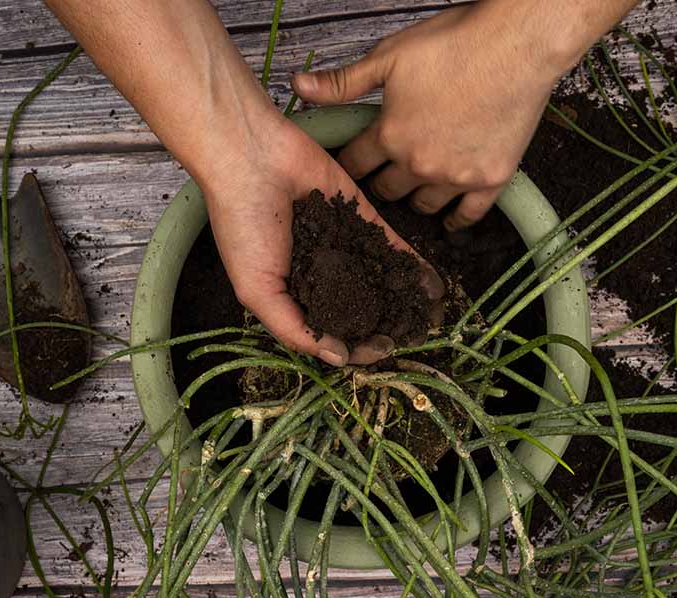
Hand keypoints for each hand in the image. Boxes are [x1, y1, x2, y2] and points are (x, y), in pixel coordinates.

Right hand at [199, 115, 444, 366]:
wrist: (251, 158)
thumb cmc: (242, 224)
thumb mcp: (257, 290)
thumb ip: (295, 328)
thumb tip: (338, 359)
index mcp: (294, 295)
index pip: (332, 330)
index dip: (357, 345)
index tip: (382, 350)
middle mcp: (321, 274)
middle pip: (362, 309)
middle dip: (389, 325)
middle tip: (417, 335)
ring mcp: (343, 245)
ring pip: (381, 279)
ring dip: (407, 299)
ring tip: (434, 316)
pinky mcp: (362, 216)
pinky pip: (392, 246)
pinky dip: (413, 265)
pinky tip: (434, 284)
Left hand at [291, 0, 630, 228]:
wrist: (517, 44)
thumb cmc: (456, 42)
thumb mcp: (390, 55)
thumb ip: (343, 81)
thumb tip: (298, 87)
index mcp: (390, 135)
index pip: (357, 165)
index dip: (352, 164)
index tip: (352, 165)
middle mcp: (420, 164)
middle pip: (388, 191)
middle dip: (382, 184)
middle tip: (383, 178)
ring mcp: (457, 176)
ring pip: (424, 205)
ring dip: (415, 199)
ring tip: (413, 192)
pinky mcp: (491, 179)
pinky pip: (468, 214)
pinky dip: (457, 219)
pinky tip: (449, 219)